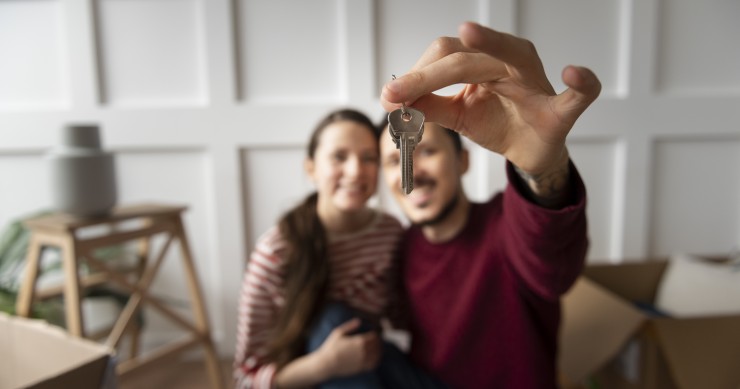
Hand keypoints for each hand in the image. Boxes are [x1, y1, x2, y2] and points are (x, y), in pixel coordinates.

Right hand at [315, 318, 380, 377]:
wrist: (326, 364)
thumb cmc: (331, 347)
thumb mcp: (338, 332)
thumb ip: (349, 326)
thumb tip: (359, 321)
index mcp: (359, 341)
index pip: (374, 337)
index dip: (375, 335)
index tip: (373, 334)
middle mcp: (363, 351)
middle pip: (377, 345)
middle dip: (378, 342)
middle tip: (376, 341)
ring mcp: (363, 360)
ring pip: (377, 355)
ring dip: (379, 351)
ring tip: (377, 348)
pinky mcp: (361, 368)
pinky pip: (374, 364)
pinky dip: (376, 360)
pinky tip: (375, 358)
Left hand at [380, 21, 600, 175]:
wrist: (530, 151)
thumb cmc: (497, 123)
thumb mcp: (457, 116)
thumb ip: (430, 106)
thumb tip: (393, 100)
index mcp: (485, 61)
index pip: (446, 56)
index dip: (416, 75)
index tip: (388, 96)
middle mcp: (512, 62)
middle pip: (466, 57)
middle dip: (428, 74)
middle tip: (396, 94)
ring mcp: (538, 83)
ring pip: (513, 56)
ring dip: (490, 44)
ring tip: (468, 34)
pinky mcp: (561, 111)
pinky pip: (579, 95)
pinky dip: (581, 83)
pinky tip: (574, 74)